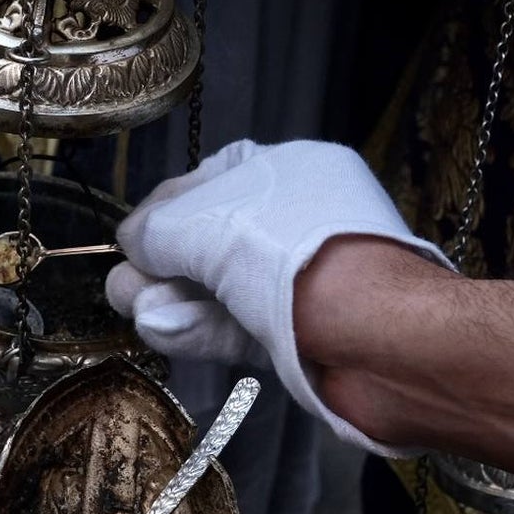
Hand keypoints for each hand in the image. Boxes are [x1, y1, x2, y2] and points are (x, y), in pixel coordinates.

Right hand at [106, 139, 450, 454]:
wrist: (385, 342)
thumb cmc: (301, 260)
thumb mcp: (208, 227)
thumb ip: (158, 230)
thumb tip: (130, 245)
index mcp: (286, 171)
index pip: (206, 184)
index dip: (163, 211)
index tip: (132, 241)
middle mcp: (291, 220)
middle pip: (204, 240)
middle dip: (161, 262)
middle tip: (129, 285)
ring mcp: (294, 282)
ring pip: (214, 288)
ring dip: (170, 299)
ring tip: (138, 309)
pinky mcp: (292, 336)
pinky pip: (231, 327)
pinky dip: (194, 329)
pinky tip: (159, 328)